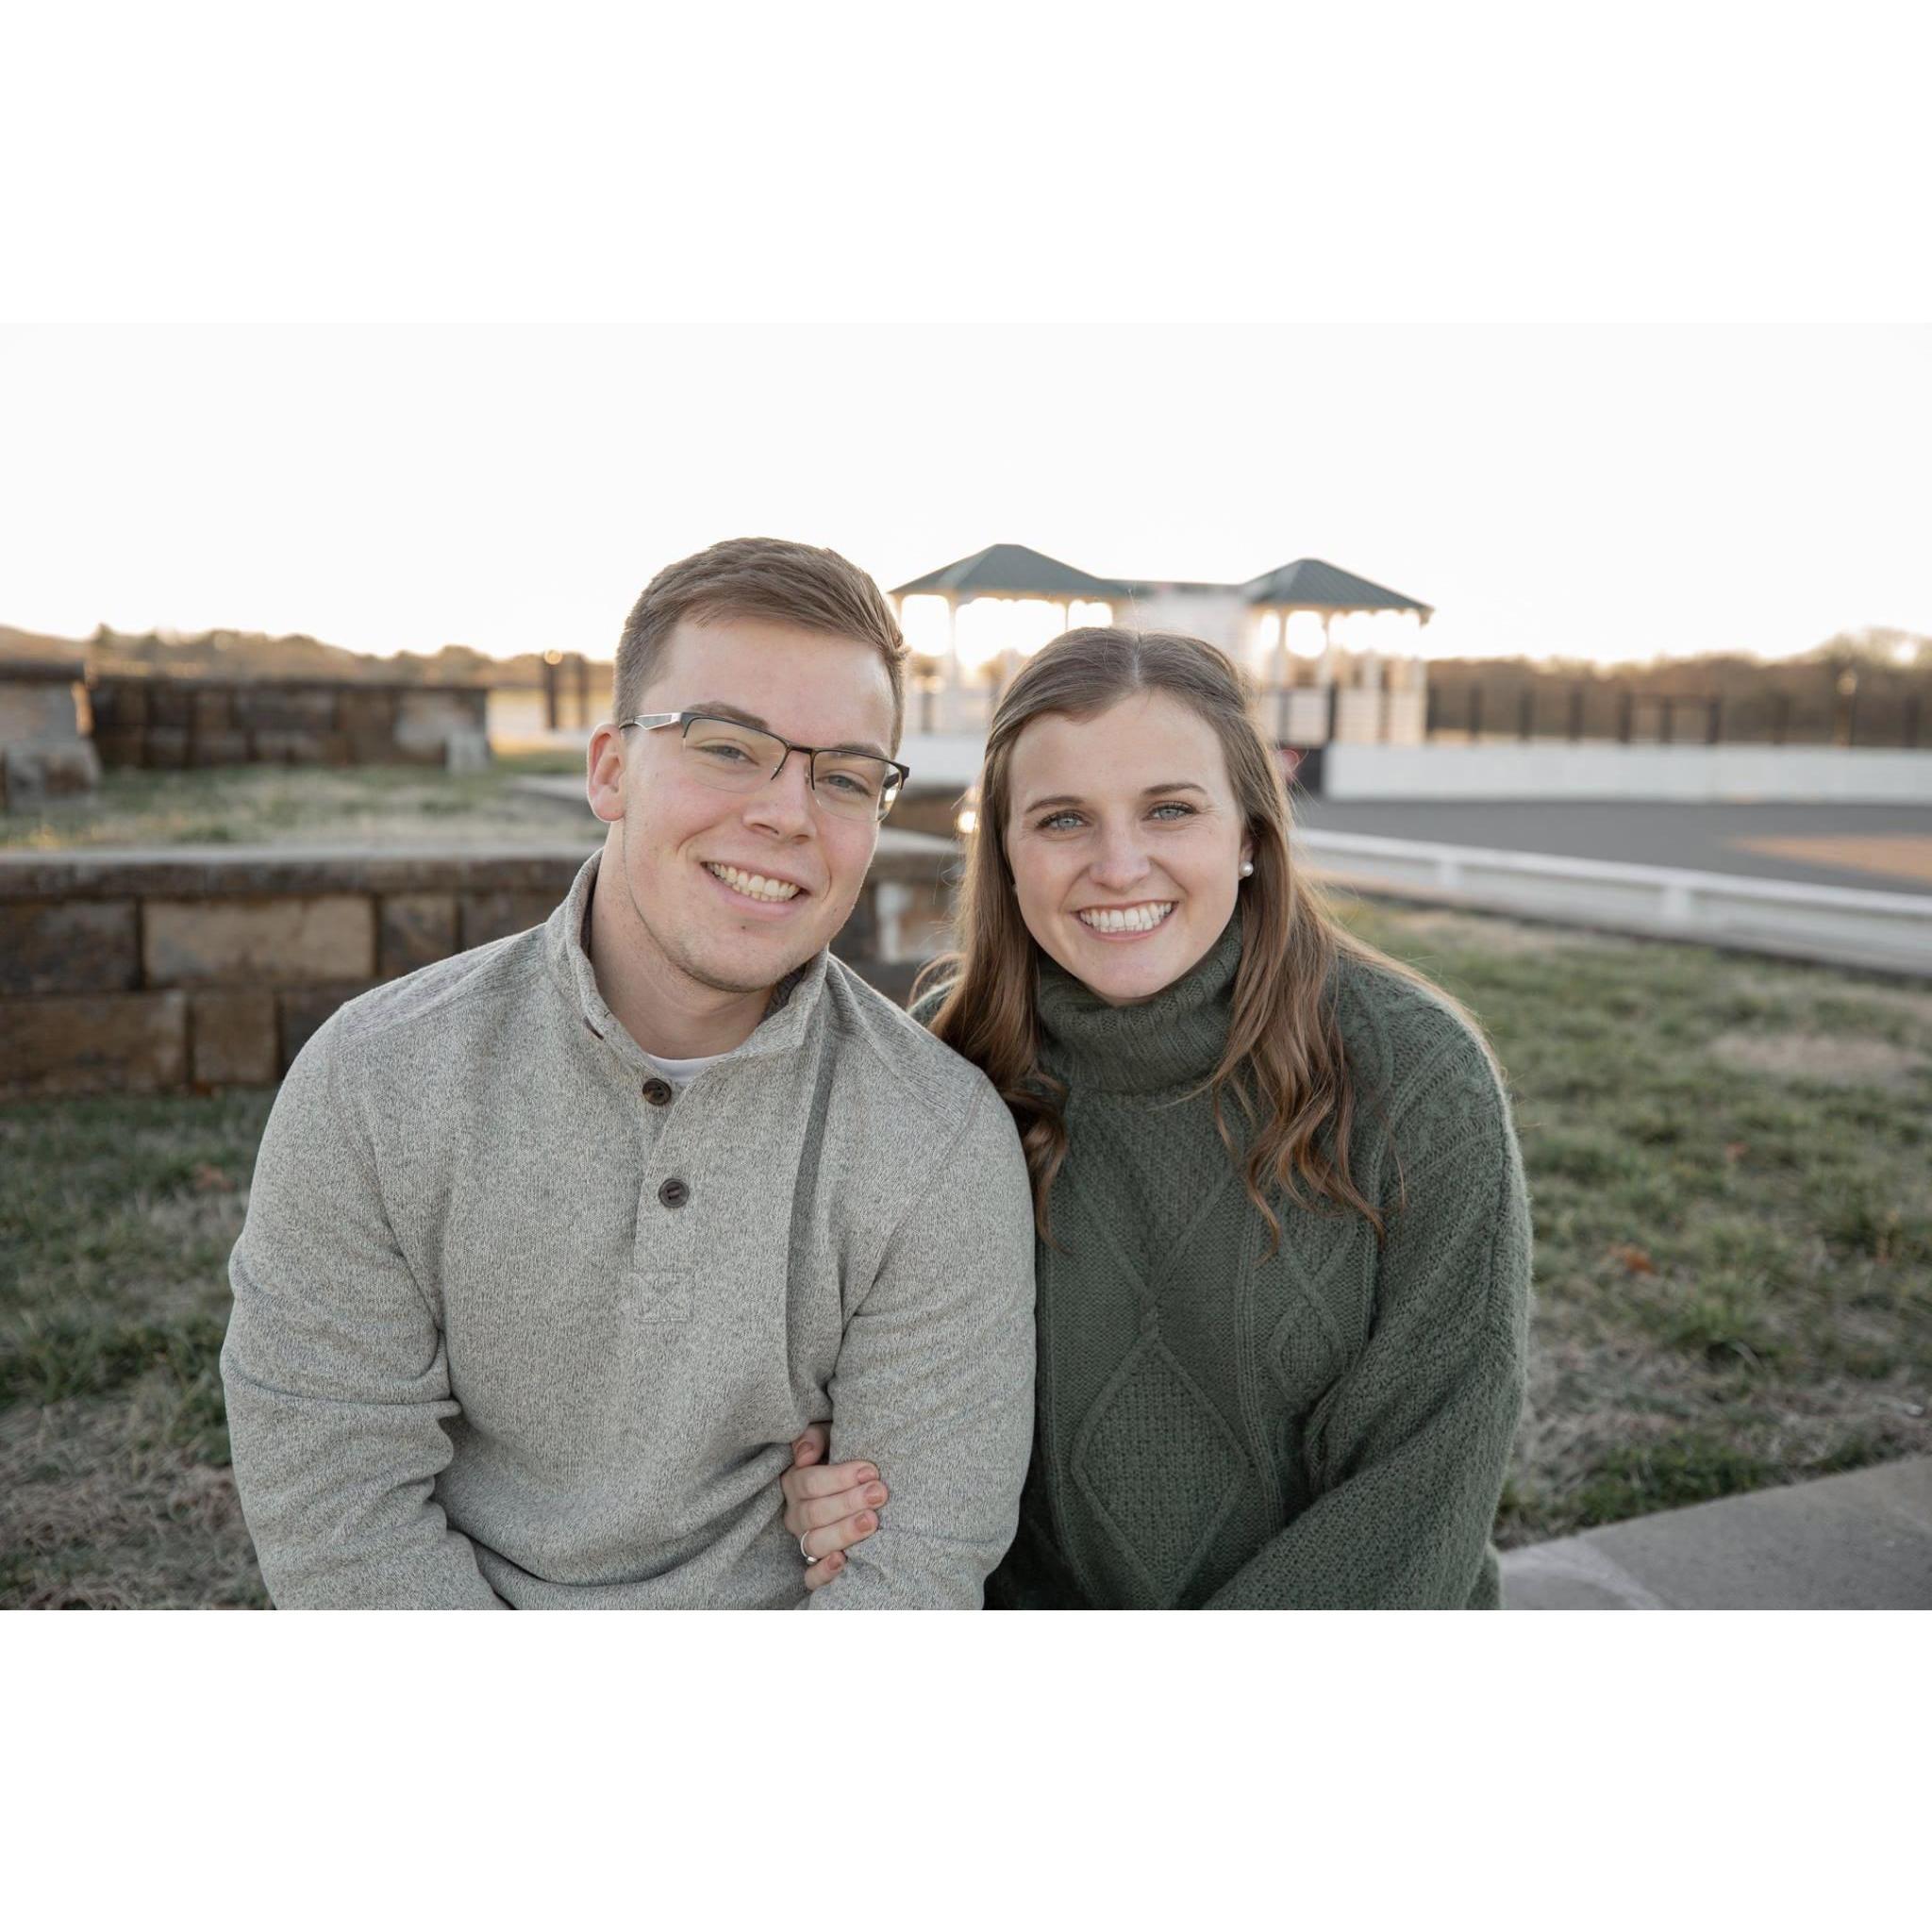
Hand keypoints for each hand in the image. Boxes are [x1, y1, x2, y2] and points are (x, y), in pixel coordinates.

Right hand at [783, 1424, 888, 1592]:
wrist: (861, 1481)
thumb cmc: (843, 1454)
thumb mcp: (829, 1437)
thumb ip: (815, 1438)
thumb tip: (805, 1454)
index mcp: (795, 1482)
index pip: (809, 1483)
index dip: (839, 1478)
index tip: (870, 1471)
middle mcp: (796, 1514)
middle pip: (814, 1514)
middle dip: (849, 1503)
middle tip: (879, 1494)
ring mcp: (804, 1541)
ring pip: (815, 1543)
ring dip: (844, 1533)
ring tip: (872, 1521)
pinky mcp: (815, 1565)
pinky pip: (811, 1578)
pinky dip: (824, 1573)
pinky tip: (843, 1561)